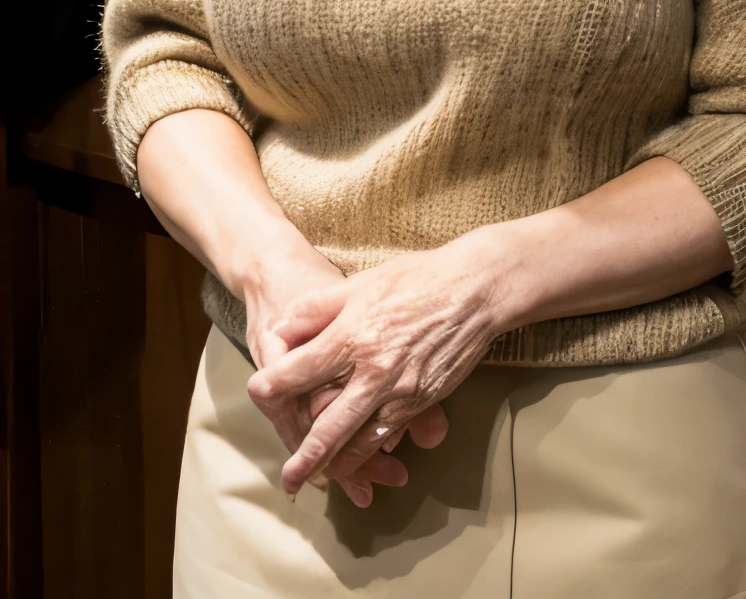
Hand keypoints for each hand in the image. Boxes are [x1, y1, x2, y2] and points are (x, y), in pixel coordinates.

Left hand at [247, 230, 500, 497]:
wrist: (475, 289)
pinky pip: (390, 434)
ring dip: (338, 464)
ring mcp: (400, 391)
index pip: (298, 372)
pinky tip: (362, 457)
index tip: (258, 394)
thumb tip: (283, 329)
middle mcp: (372, 370)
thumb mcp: (361, 283)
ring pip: (360, 441)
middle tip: (289, 479)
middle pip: (328, 426)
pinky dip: (373, 450)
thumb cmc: (418, 278)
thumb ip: (317, 308)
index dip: (272, 385)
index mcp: (351, 336)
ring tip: (320, 478)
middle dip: (305, 458)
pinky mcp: (422, 400)